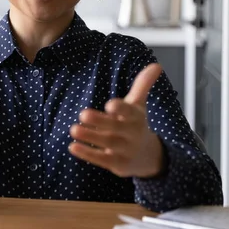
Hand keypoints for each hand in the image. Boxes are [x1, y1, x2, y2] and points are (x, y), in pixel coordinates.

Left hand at [68, 63, 164, 177]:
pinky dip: (87, 154)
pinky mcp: (117, 164)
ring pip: (108, 144)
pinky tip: (72, 146)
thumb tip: (156, 65)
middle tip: (82, 114)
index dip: (121, 108)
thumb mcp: (139, 105)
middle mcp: (132, 134)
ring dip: (90, 137)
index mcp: (136, 117)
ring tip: (73, 129)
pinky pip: (102, 160)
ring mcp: (125, 150)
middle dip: (100, 122)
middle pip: (117, 128)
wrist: (149, 156)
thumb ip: (143, 85)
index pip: (130, 112)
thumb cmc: (136, 124)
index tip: (109, 104)